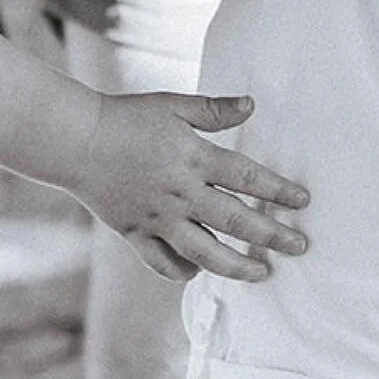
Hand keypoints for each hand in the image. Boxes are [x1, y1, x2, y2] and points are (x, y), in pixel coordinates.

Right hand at [69, 91, 308, 281]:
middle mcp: (180, 193)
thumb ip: (213, 110)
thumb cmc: (127, 117)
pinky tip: (200, 271)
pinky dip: (184, 272)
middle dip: (272, 236)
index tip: (302, 201)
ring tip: (262, 273)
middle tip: (299, 246)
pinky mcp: (135, 233)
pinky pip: (163, 263)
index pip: (247, 178)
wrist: (76, 140)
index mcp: (193, 159)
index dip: (278, 190)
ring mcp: (158, 218)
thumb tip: (251, 104)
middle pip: (236, 221)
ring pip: (205, 253)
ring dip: (238, 266)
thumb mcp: (173, 105)